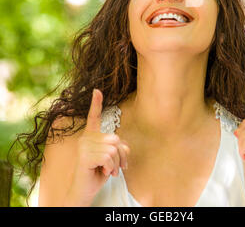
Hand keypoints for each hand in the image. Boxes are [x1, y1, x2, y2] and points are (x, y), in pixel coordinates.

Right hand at [64, 89, 129, 205]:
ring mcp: (83, 146)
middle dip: (120, 156)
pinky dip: (110, 168)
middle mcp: (85, 138)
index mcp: (91, 136)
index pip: (93, 116)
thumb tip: (122, 145)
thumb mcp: (111, 159)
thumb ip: (117, 148)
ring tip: (108, 171)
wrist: (83, 193)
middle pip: (115, 139)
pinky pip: (108, 157)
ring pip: (113, 149)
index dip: (96, 103)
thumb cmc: (97, 174)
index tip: (97, 89)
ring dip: (116, 164)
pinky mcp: (85, 156)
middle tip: (114, 168)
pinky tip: (103, 173)